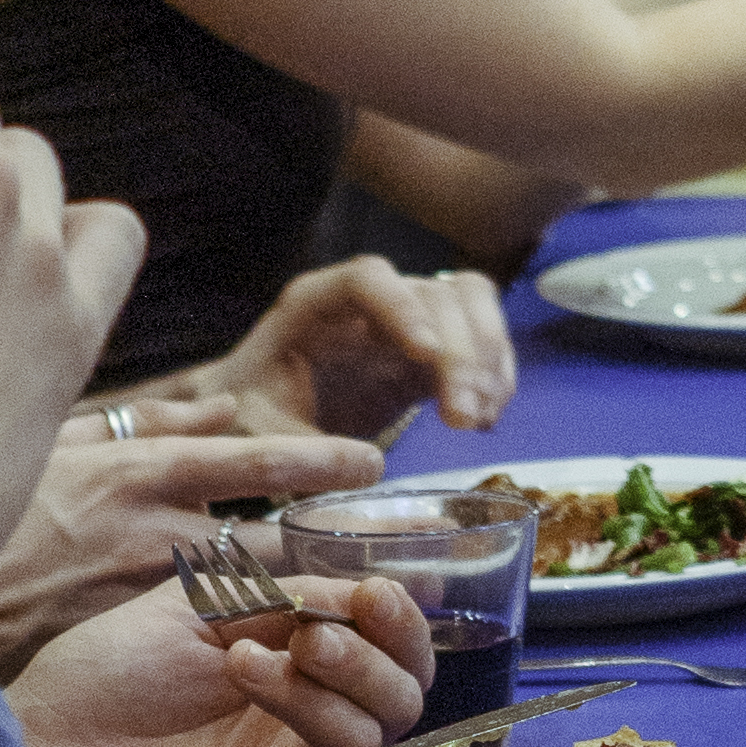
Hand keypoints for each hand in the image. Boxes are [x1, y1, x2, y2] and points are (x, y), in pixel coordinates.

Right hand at [0, 398, 378, 660]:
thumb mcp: (64, 440)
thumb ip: (149, 424)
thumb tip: (222, 407)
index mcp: (138, 467)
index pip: (252, 459)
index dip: (320, 461)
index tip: (372, 463)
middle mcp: (149, 522)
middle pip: (271, 533)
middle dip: (337, 538)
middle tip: (403, 549)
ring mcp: (137, 583)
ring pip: (247, 585)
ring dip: (308, 588)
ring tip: (373, 595)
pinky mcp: (120, 632)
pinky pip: (202, 632)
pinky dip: (251, 633)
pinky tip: (295, 643)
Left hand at [0, 568, 432, 746]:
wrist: (40, 736)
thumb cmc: (103, 672)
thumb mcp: (195, 608)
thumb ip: (277, 594)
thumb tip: (359, 582)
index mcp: (298, 662)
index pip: (390, 647)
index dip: (399, 616)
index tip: (370, 591)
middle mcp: (308, 713)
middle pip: (407, 691)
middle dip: (385, 646)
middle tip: (320, 626)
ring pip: (381, 726)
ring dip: (344, 673)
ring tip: (258, 648)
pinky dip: (309, 707)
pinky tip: (247, 669)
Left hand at [197, 253, 514, 443]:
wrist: (260, 415)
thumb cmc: (251, 414)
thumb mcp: (258, 433)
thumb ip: (300, 447)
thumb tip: (370, 467)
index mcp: (316, 302)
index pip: (367, 279)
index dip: (402, 308)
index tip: (425, 355)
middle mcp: (369, 298)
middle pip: (434, 293)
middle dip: (461, 352)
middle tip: (464, 417)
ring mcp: (408, 317)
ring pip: (470, 306)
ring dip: (487, 360)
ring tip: (477, 422)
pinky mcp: (432, 349)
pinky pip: (481, 342)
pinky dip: (494, 376)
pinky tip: (484, 420)